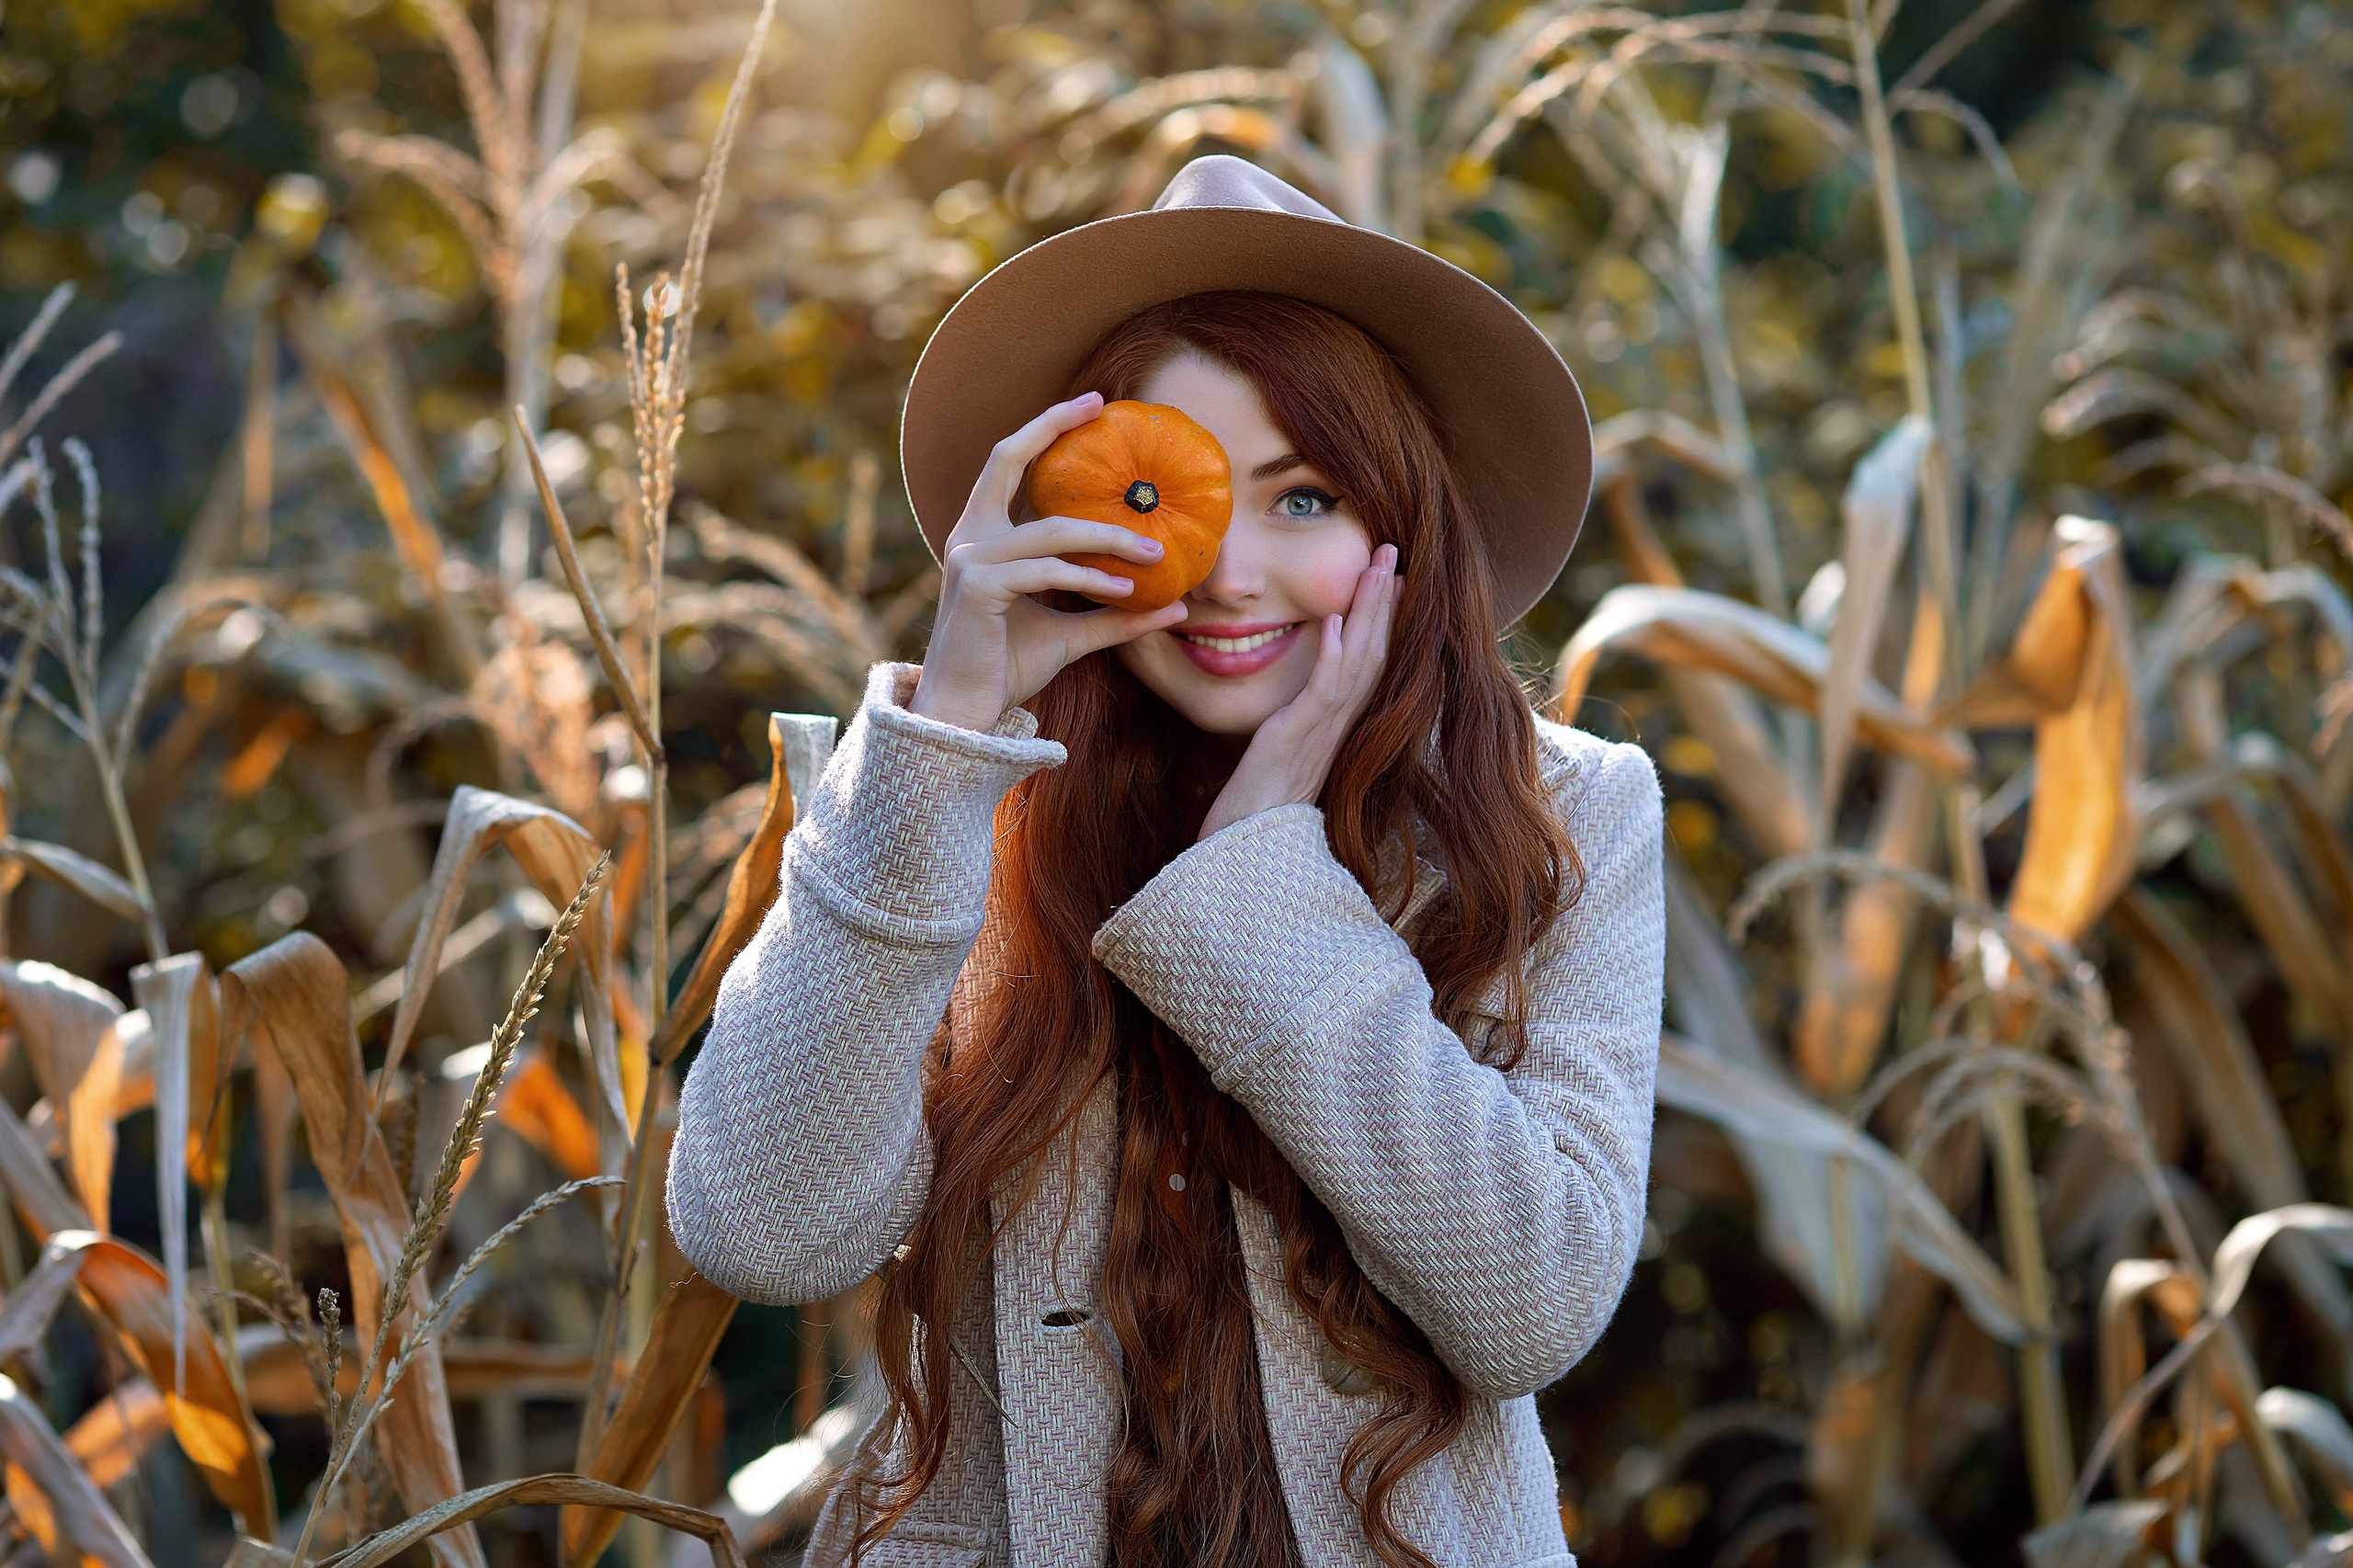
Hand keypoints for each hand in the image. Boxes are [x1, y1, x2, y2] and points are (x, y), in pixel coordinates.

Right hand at [909, 392, 1190, 731]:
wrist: (966, 712)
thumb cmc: (1008, 666)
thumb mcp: (1070, 633)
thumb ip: (1115, 615)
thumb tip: (1175, 606)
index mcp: (983, 534)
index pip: (1008, 462)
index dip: (1045, 427)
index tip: (1092, 404)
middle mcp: (970, 535)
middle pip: (1007, 458)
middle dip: (1051, 424)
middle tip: (1103, 408)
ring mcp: (969, 558)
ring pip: (1053, 530)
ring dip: (1110, 540)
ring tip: (1155, 552)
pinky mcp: (978, 587)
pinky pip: (1046, 570)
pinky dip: (1089, 578)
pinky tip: (1126, 591)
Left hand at [1198, 543, 1398, 840]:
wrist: (1246, 849)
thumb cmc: (1258, 805)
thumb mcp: (1282, 750)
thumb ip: (1297, 719)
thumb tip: (1297, 698)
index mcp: (1338, 722)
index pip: (1372, 659)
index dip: (1386, 616)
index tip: (1396, 576)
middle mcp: (1340, 723)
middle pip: (1375, 651)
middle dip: (1385, 598)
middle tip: (1395, 552)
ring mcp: (1322, 731)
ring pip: (1358, 662)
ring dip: (1369, 613)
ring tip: (1378, 570)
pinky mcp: (1297, 739)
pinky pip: (1323, 692)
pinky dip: (1332, 656)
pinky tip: (1336, 623)